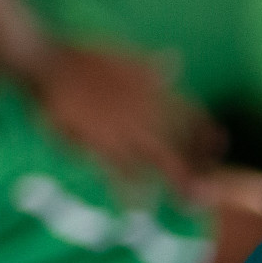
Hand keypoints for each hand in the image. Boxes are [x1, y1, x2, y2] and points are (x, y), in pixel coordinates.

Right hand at [30, 44, 221, 190]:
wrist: (44, 60)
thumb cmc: (78, 56)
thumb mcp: (120, 54)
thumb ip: (148, 65)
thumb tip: (174, 60)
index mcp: (152, 87)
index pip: (191, 113)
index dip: (206, 133)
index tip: (217, 145)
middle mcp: (144, 109)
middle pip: (181, 143)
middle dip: (195, 167)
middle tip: (204, 191)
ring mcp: (123, 126)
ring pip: (158, 161)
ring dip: (172, 183)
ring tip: (182, 203)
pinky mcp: (99, 140)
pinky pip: (121, 173)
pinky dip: (129, 193)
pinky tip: (133, 208)